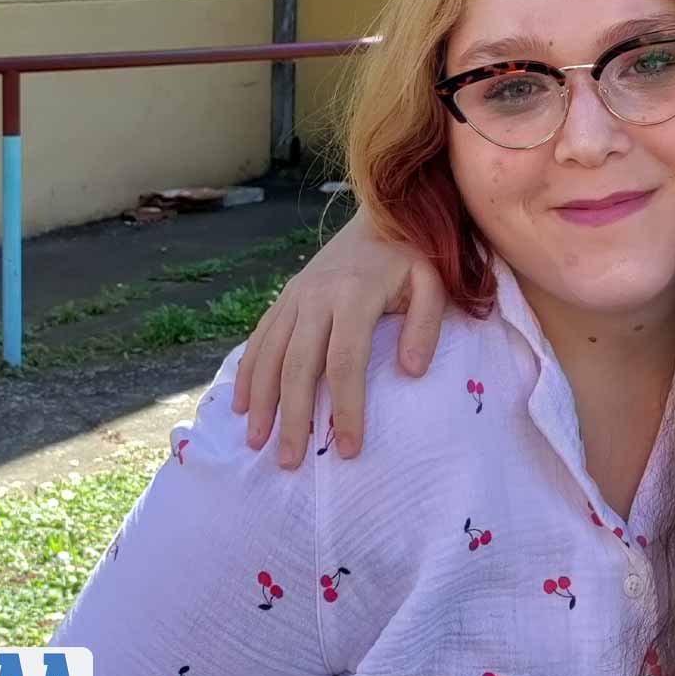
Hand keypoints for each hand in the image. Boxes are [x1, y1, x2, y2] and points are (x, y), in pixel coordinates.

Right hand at [231, 207, 445, 466]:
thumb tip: (412, 371)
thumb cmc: (413, 257)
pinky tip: (241, 405)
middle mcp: (317, 296)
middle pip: (299, 366)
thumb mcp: (433, 283)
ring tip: (258, 443)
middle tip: (289, 462)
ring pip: (271, 354)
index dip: (345, 407)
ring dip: (261, 401)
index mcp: (355, 294)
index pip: (346, 362)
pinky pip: (260, 338)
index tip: (347, 448)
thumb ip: (426, 325)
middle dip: (292, 417)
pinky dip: (248, 372)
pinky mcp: (285, 297)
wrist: (381, 214)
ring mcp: (296, 296)